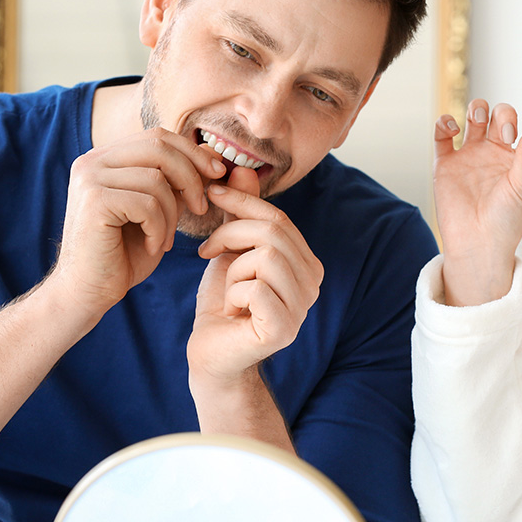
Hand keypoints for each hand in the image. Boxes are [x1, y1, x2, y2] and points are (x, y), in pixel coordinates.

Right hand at [45, 128, 225, 323]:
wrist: (88, 291)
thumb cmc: (125, 254)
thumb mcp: (160, 211)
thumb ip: (179, 183)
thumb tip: (213, 153)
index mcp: (106, 158)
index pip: (158, 137)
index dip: (192, 152)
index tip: (217, 173)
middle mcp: (92, 161)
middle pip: (159, 148)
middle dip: (191, 177)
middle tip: (201, 208)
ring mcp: (89, 178)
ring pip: (157, 180)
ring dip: (173, 214)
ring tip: (165, 239)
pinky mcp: (94, 201)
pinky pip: (148, 204)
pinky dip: (160, 229)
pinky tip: (153, 246)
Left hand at [188, 167, 323, 387]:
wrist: (211, 354)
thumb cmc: (222, 303)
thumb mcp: (231, 249)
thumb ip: (242, 212)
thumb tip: (242, 168)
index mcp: (307, 264)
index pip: (279, 218)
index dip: (243, 200)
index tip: (211, 194)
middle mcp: (314, 284)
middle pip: (272, 233)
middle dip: (230, 234)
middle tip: (207, 251)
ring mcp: (302, 308)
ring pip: (264, 256)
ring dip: (232, 269)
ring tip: (229, 290)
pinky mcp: (283, 328)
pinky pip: (254, 286)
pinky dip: (233, 293)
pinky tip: (233, 310)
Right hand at [435, 100, 521, 305]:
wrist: (478, 244)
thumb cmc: (506, 220)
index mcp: (515, 158)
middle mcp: (492, 153)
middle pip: (497, 115)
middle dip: (502, 115)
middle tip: (505, 136)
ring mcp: (468, 156)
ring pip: (471, 118)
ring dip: (476, 109)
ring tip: (477, 120)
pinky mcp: (445, 164)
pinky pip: (441, 136)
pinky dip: (443, 124)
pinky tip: (452, 128)